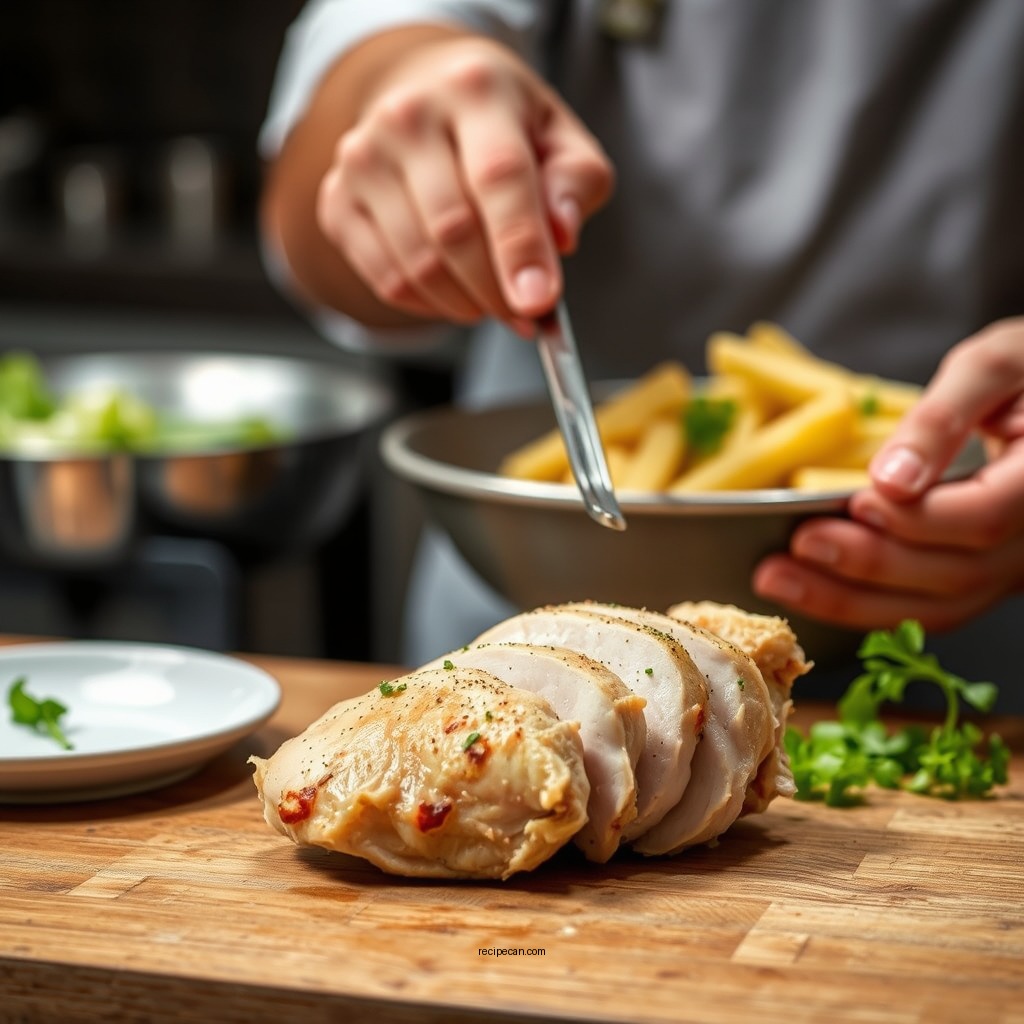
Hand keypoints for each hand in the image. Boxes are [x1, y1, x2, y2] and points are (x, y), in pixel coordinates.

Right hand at [315, 34, 613, 333]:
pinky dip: (427, 305)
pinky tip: (454, 293)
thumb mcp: (561, 140)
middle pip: (453, 229)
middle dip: (495, 290)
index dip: (519, 247)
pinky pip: (386, 280)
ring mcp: (363, 158)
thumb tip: (561, 235)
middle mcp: (407, 116)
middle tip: (526, 313)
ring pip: (417, 264)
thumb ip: (575, 184)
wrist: (429, 99)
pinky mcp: (337, 200)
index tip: (539, 301)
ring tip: (493, 301)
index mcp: (475, 90)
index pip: (498, 176)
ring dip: (464, 303)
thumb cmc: (503, 127)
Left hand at [753, 318, 1023, 630]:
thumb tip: (891, 478)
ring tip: (779, 579)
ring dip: (850, 601)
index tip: (859, 502)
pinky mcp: (982, 578)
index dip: (918, 518)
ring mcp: (1011, 566)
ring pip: (937, 605)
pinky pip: (927, 607)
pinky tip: (809, 591)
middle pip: (955, 573)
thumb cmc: (1023, 369)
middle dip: (867, 565)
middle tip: (797, 547)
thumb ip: (943, 419)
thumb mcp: (992, 366)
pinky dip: (865, 606)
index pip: (985, 517)